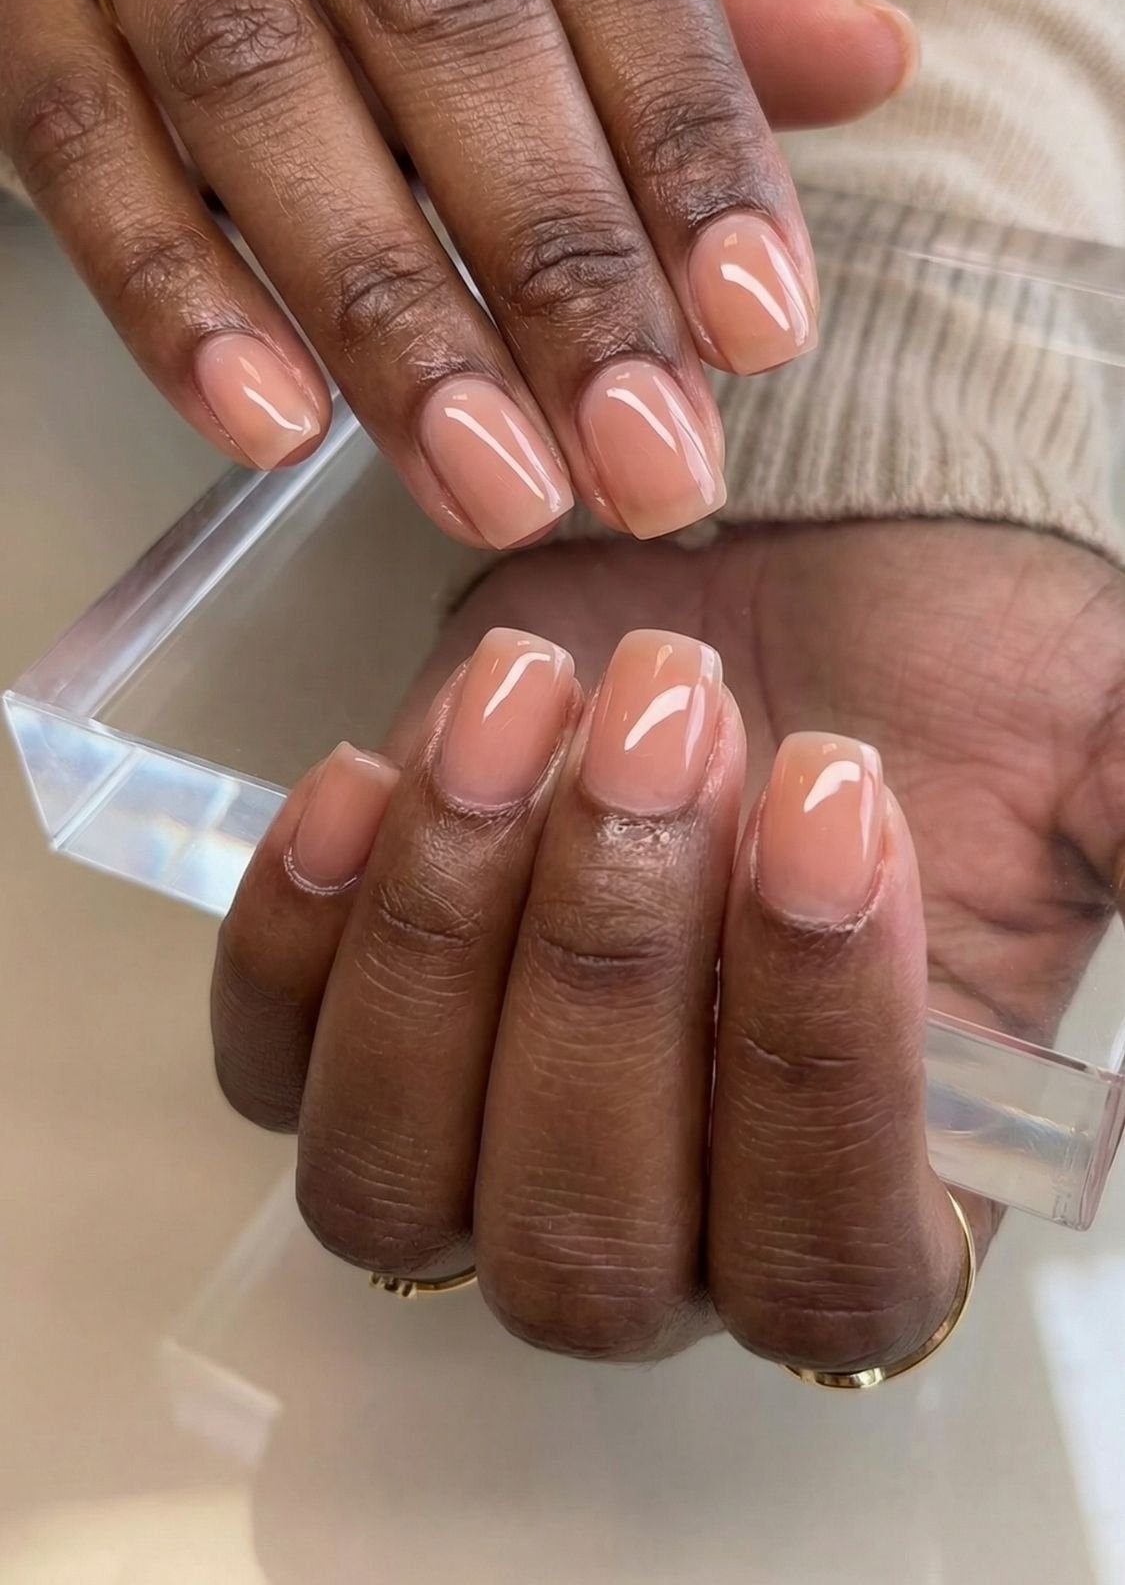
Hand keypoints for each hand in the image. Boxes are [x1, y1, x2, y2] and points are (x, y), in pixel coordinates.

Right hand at [0, 0, 913, 549]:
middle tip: (640, 461)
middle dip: (557, 265)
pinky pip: (83, 149)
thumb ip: (689, 9)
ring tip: (489, 479)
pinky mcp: (21, 2)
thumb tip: (877, 61)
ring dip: (387, 310)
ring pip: (260, 92)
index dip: (689, 140)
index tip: (755, 330)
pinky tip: (273, 425)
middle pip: (445, 24)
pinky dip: (178, 296)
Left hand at [213, 625, 967, 1371]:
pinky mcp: (362, 1017)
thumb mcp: (1096, 757)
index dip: (817, 1056)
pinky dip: (300, 931)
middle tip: (670, 712)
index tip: (831, 798)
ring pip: (401, 1183)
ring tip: (532, 705)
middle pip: (589, 1244)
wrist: (796, 561)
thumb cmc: (953, 675)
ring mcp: (492, 1131)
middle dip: (614, 963)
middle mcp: (671, 1219)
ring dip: (452, 935)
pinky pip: (272, 1063)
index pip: (825, 1260)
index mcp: (875, 1204)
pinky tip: (374, 770)